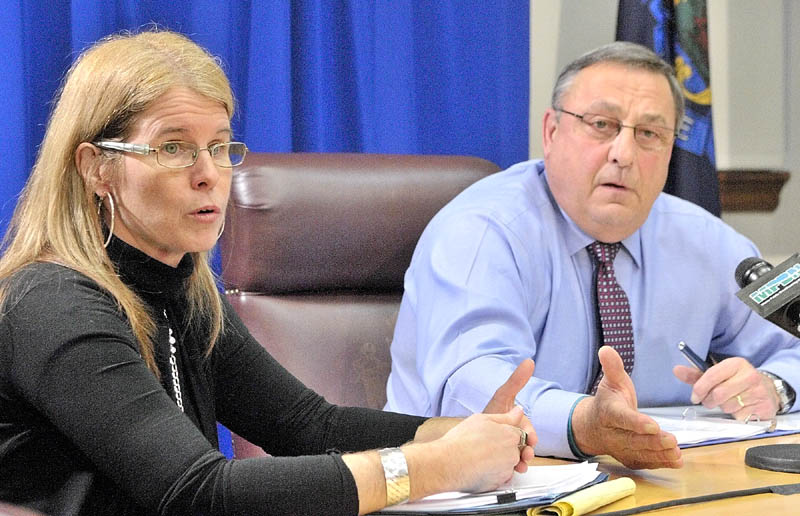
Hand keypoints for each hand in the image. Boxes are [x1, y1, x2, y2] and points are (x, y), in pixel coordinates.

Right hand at [435, 406, 530, 492]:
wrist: (449, 463)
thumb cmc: (461, 441)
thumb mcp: (482, 419)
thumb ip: (505, 416)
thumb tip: (518, 412)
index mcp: (510, 435)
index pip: (519, 434)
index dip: (505, 434)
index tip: (493, 436)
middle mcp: (512, 453)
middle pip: (514, 450)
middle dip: (503, 448)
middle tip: (484, 446)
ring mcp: (506, 470)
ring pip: (507, 464)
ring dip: (498, 462)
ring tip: (479, 457)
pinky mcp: (499, 483)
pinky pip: (500, 477)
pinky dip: (492, 473)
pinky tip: (479, 467)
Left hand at [483, 358, 536, 468]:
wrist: (472, 431)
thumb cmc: (491, 411)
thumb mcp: (503, 396)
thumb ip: (517, 380)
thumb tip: (529, 361)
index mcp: (519, 424)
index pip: (530, 432)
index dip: (532, 436)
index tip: (531, 439)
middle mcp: (516, 437)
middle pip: (526, 447)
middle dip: (527, 452)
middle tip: (525, 456)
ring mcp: (509, 448)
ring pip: (519, 458)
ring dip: (520, 463)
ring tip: (518, 466)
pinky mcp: (502, 458)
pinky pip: (510, 466)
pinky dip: (510, 469)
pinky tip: (508, 470)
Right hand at [572, 347, 681, 468]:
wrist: (592, 426)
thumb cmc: (608, 401)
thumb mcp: (611, 382)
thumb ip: (613, 367)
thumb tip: (606, 349)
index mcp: (608, 412)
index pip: (621, 418)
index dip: (636, 422)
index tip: (652, 425)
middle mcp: (613, 433)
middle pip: (633, 439)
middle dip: (652, 441)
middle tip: (672, 440)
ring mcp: (620, 448)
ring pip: (639, 453)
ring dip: (659, 454)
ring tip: (677, 452)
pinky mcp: (629, 458)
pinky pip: (644, 462)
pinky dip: (660, 463)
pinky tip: (676, 461)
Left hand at [673, 357, 779, 420]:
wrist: (768, 390)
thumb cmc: (737, 381)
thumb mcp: (719, 374)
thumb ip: (696, 374)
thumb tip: (676, 370)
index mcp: (736, 364)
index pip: (711, 375)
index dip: (699, 388)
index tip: (695, 396)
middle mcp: (750, 376)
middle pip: (718, 394)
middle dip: (709, 401)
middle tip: (710, 401)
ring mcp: (758, 392)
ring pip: (727, 407)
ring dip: (723, 408)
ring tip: (729, 402)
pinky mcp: (764, 408)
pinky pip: (739, 417)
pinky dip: (735, 416)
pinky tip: (740, 408)